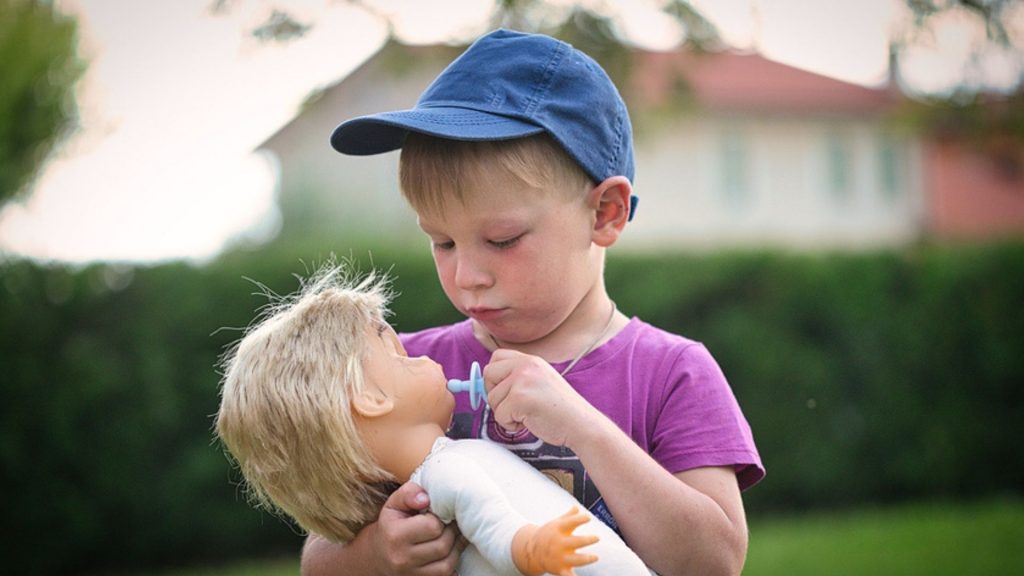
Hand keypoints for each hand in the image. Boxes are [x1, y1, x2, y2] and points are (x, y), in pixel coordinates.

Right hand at [371, 481, 461, 574]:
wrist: (378, 554)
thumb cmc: (392, 524)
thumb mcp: (395, 503)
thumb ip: (409, 493)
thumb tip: (426, 498)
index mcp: (395, 535)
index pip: (433, 526)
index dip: (441, 517)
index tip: (438, 513)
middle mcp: (402, 558)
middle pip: (443, 545)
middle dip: (451, 532)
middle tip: (450, 523)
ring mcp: (411, 574)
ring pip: (447, 563)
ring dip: (455, 548)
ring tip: (450, 536)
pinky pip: (445, 575)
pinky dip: (451, 562)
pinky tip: (448, 551)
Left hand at [484, 349, 599, 447]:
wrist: (582, 424)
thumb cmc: (562, 410)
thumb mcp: (540, 382)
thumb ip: (518, 378)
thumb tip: (486, 383)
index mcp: (531, 360)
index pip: (496, 357)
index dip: (494, 376)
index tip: (501, 391)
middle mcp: (526, 365)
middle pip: (489, 374)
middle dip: (494, 394)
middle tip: (512, 406)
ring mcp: (522, 380)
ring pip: (492, 398)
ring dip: (505, 413)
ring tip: (527, 414)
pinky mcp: (519, 398)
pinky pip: (499, 415)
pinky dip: (511, 425)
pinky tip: (530, 421)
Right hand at [513, 506, 598, 575]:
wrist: (531, 551)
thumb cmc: (549, 534)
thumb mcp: (556, 524)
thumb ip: (568, 516)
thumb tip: (577, 507)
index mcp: (558, 530)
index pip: (570, 523)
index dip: (580, 519)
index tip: (588, 518)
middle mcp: (559, 543)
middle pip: (575, 542)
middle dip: (586, 540)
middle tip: (597, 538)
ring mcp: (559, 557)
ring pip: (575, 560)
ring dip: (585, 559)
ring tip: (596, 557)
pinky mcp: (560, 569)